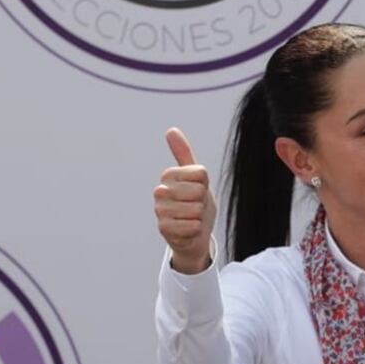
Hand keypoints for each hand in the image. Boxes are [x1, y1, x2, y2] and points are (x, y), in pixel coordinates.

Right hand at [154, 128, 216, 273]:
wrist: (194, 233)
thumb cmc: (196, 202)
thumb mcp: (196, 177)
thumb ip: (184, 154)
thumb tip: (171, 130)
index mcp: (169, 175)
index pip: (200, 173)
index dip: (205, 185)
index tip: (197, 191)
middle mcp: (160, 191)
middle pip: (198, 191)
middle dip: (202, 202)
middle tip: (195, 207)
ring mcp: (160, 210)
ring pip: (196, 210)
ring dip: (199, 217)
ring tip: (191, 218)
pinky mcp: (163, 229)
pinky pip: (192, 226)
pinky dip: (195, 230)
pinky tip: (188, 230)